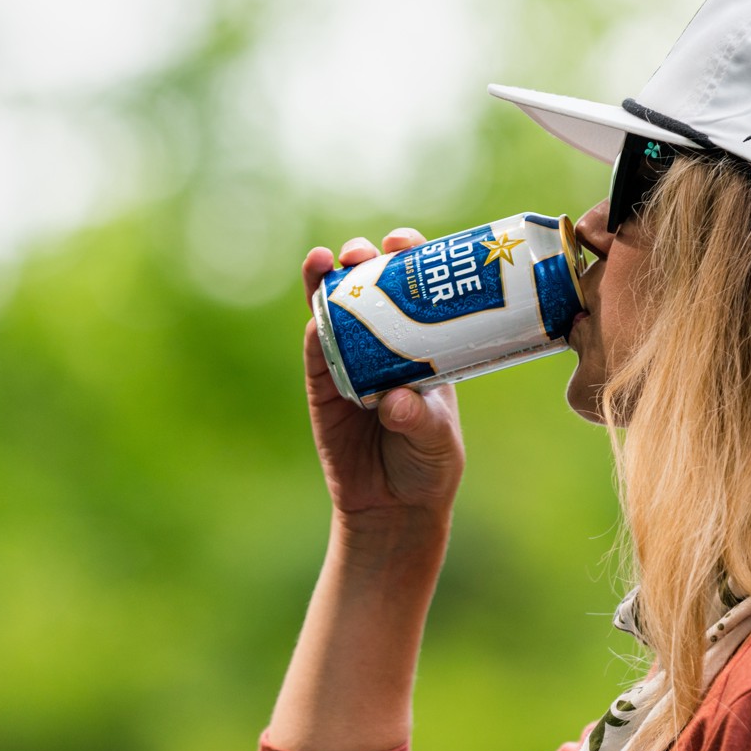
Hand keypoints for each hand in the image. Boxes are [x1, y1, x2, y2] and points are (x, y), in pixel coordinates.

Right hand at [302, 229, 465, 527]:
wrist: (393, 507)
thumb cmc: (428, 464)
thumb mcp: (436, 440)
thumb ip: (418, 418)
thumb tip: (394, 401)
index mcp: (424, 344)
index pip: (415, 289)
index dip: (408, 260)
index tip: (405, 243)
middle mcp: (385, 344)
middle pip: (369, 288)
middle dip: (364, 260)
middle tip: (365, 251)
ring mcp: (350, 362)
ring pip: (334, 311)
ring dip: (327, 281)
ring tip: (324, 259)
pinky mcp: (322, 388)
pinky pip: (315, 353)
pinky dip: (314, 330)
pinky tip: (314, 314)